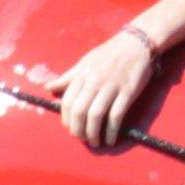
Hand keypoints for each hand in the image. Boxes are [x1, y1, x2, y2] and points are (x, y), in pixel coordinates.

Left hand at [54, 24, 158, 148]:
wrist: (137, 43)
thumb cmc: (109, 53)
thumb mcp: (85, 62)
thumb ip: (68, 77)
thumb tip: (48, 88)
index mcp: (82, 75)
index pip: (68, 103)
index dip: (67, 120)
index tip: (71, 129)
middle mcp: (94, 81)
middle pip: (80, 112)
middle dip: (78, 130)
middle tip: (82, 138)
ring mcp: (112, 87)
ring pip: (96, 116)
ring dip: (93, 134)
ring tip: (95, 142)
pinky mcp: (128, 92)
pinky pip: (116, 115)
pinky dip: (111, 131)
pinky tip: (110, 139)